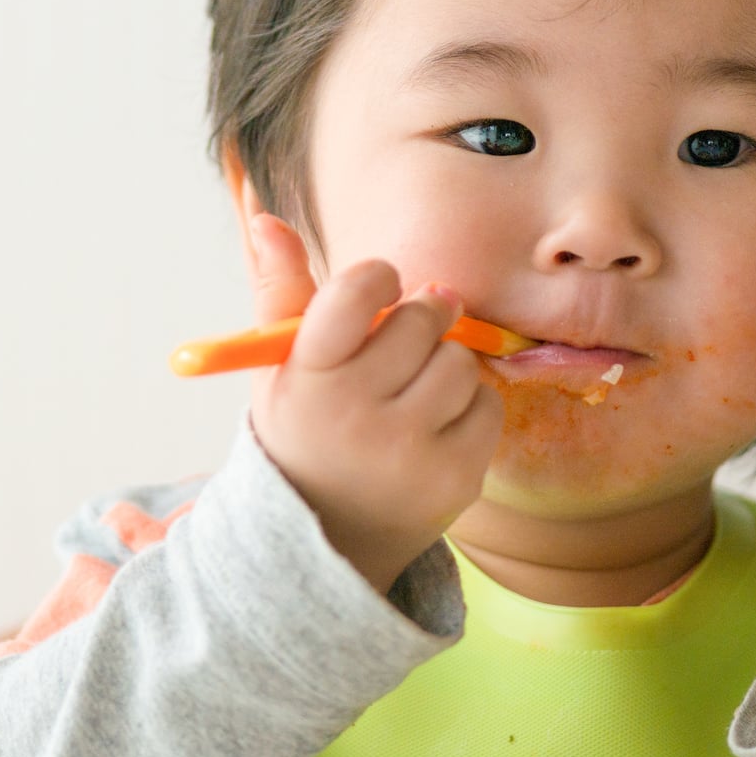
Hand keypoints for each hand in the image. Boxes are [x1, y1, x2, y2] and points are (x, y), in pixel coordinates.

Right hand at [244, 213, 504, 592]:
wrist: (327, 540)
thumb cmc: (304, 434)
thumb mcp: (280, 369)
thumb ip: (280, 292)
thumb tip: (268, 217)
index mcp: (306, 377)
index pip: (355, 293)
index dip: (378, 279)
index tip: (381, 290)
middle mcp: (354, 414)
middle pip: (420, 320)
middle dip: (420, 319)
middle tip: (405, 339)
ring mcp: (407, 450)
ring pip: (459, 361)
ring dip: (445, 363)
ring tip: (416, 389)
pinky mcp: (455, 478)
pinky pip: (487, 404)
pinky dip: (469, 406)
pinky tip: (436, 425)